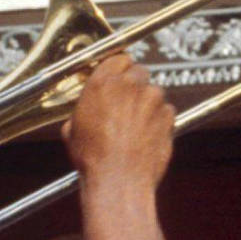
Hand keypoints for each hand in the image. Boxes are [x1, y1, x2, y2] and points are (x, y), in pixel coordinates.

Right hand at [61, 55, 173, 189]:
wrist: (119, 180)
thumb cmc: (93, 159)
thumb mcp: (72, 129)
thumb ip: (84, 108)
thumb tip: (88, 108)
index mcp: (102, 83)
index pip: (118, 58)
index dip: (119, 70)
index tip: (119, 78)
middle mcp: (130, 85)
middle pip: (139, 72)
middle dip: (134, 85)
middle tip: (127, 105)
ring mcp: (152, 98)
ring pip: (153, 92)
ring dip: (147, 104)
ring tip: (135, 127)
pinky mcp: (168, 115)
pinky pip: (166, 111)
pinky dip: (159, 120)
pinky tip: (147, 136)